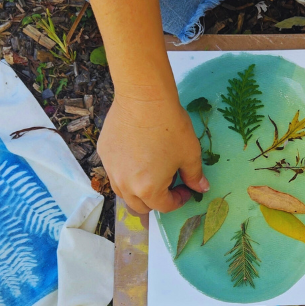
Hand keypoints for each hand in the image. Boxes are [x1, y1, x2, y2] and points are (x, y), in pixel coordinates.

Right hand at [97, 93, 208, 213]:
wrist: (144, 98)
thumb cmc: (170, 127)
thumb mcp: (189, 154)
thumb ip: (195, 176)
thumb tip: (201, 188)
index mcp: (148, 189)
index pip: (164, 207)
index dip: (178, 200)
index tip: (185, 188)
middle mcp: (125, 184)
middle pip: (140, 205)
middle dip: (156, 200)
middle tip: (168, 183)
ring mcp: (111, 169)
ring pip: (123, 191)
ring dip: (138, 189)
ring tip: (152, 170)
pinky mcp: (103, 152)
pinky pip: (115, 171)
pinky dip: (126, 171)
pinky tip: (137, 153)